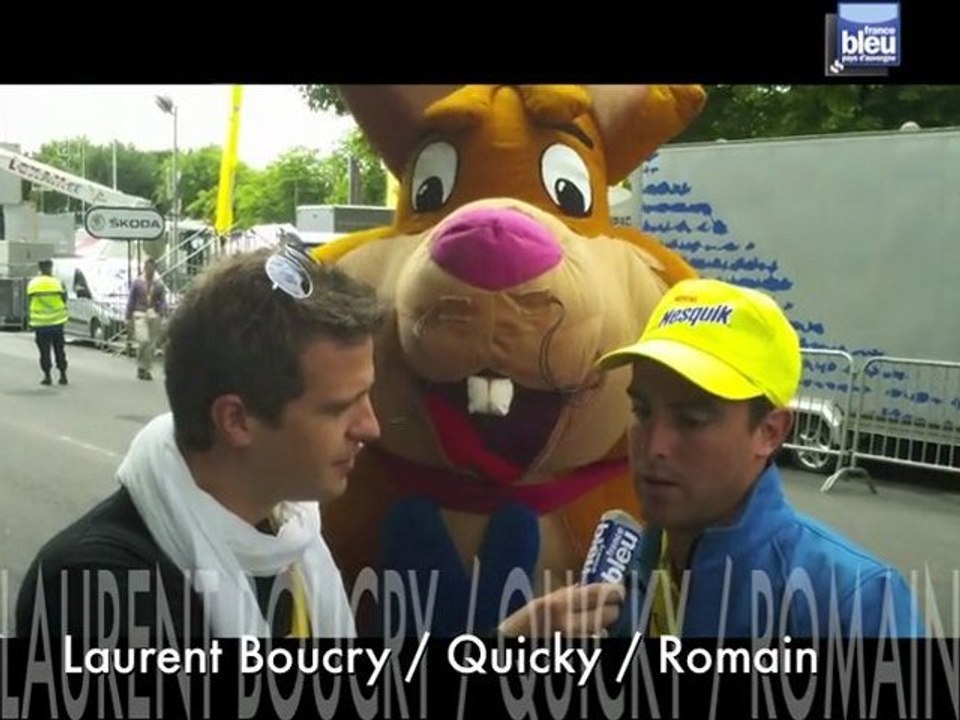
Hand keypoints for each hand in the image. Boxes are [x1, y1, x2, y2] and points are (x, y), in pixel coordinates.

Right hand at [497, 582, 624, 637]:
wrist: (513, 646)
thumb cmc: (523, 626)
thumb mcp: (539, 604)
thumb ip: (561, 595)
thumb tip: (580, 586)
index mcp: (559, 603)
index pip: (598, 593)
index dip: (614, 591)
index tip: (619, 590)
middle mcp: (569, 623)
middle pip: (608, 614)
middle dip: (612, 611)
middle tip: (612, 608)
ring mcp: (574, 641)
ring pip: (603, 632)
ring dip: (603, 628)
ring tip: (598, 624)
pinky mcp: (576, 652)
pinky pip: (594, 644)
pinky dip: (594, 639)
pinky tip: (590, 636)